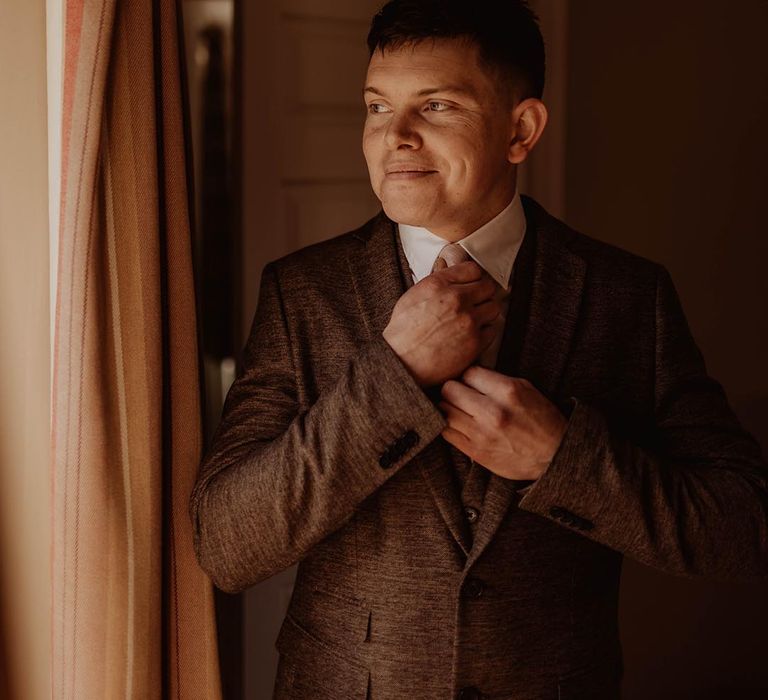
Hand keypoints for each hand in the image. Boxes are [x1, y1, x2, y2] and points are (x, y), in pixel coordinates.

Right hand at [382, 260, 502, 386]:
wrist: (401, 361)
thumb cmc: (403, 332)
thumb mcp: (413, 296)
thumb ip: (437, 282)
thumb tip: (452, 275)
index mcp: (439, 284)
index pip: (473, 269)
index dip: (473, 278)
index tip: (472, 285)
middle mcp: (456, 299)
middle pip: (487, 287)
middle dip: (482, 294)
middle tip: (475, 303)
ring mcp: (468, 320)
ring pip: (493, 307)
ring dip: (485, 312)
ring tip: (473, 320)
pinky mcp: (476, 342)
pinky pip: (493, 329)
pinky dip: (485, 331)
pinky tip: (472, 334)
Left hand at [438, 365, 567, 480]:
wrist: (553, 456)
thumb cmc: (540, 418)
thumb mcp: (525, 388)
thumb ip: (496, 380)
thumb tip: (467, 374)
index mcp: (507, 391)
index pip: (468, 373)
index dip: (469, 377)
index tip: (473, 383)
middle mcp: (492, 412)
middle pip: (449, 389)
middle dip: (454, 389)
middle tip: (462, 395)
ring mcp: (481, 433)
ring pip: (444, 410)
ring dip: (449, 408)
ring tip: (461, 410)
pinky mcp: (475, 451)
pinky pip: (446, 433)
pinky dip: (450, 426)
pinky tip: (461, 425)